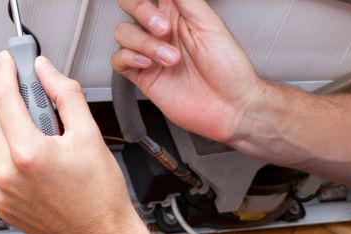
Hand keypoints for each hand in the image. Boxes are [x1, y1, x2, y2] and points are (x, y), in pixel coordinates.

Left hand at [0, 52, 151, 233]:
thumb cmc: (102, 199)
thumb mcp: (90, 136)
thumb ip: (65, 95)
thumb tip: (47, 72)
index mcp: (28, 154)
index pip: (3, 98)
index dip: (5, 72)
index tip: (9, 61)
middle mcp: (7, 175)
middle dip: (8, 99)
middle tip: (35, 96)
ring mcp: (1, 192)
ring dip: (13, 128)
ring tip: (48, 139)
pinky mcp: (3, 204)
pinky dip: (15, 155)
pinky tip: (43, 163)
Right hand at [112, 0, 263, 143]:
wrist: (230, 106)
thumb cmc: (230, 68)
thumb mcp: (209, 23)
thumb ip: (185, 0)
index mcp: (179, 13)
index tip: (156, 4)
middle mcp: (162, 31)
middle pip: (130, 5)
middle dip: (140, 10)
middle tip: (162, 27)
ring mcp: (151, 53)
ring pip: (123, 33)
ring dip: (145, 43)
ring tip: (170, 58)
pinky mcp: (143, 76)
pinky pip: (119, 60)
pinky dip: (129, 58)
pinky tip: (148, 63)